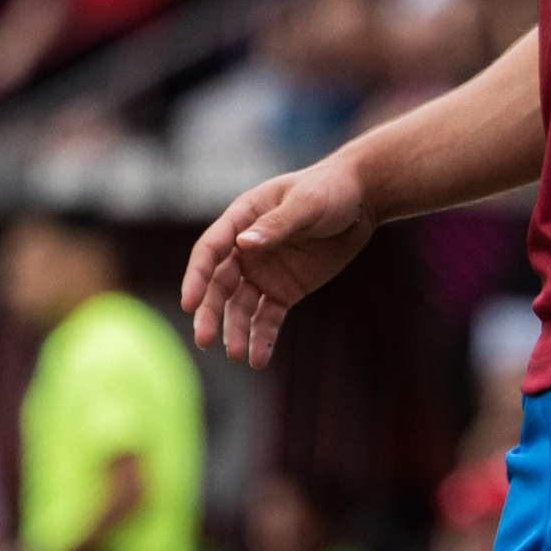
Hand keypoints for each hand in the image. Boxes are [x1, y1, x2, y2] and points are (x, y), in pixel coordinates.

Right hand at [182, 152, 376, 369]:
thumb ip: (277, 225)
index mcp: (241, 220)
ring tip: (237, 356)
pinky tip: (258, 360)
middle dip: (210, 313)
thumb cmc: (329, 190)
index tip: (189, 303)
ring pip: (241, 307)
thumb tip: (244, 244)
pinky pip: (268, 317)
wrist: (360, 202)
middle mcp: (245, 250)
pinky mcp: (284, 291)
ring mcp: (263, 272)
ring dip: (236, 331)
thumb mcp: (306, 203)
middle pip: (219, 285)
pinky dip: (262, 338)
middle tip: (203, 340)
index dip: (197, 277)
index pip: (210, 251)